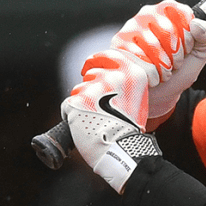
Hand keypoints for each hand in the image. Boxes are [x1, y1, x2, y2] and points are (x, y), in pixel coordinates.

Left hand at [61, 50, 157, 191]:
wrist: (122, 150)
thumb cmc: (129, 129)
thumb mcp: (137, 98)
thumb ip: (125, 82)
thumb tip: (108, 73)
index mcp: (132, 73)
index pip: (107, 56)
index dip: (96, 60)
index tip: (90, 65)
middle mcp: (113, 77)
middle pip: (90, 73)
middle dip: (90, 87)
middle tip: (98, 106)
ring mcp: (94, 88)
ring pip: (78, 89)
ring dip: (82, 101)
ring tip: (94, 118)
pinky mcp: (78, 102)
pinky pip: (68, 104)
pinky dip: (72, 114)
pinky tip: (84, 124)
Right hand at [106, 1, 205, 124]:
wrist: (160, 93)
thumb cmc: (179, 70)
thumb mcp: (200, 54)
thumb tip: (197, 24)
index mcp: (169, 10)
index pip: (182, 14)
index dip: (188, 37)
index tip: (187, 47)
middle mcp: (148, 13)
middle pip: (168, 31)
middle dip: (177, 54)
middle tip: (175, 62)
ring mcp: (131, 27)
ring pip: (153, 46)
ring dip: (164, 66)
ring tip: (164, 70)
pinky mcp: (118, 44)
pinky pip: (140, 60)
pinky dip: (152, 74)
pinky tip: (151, 75)